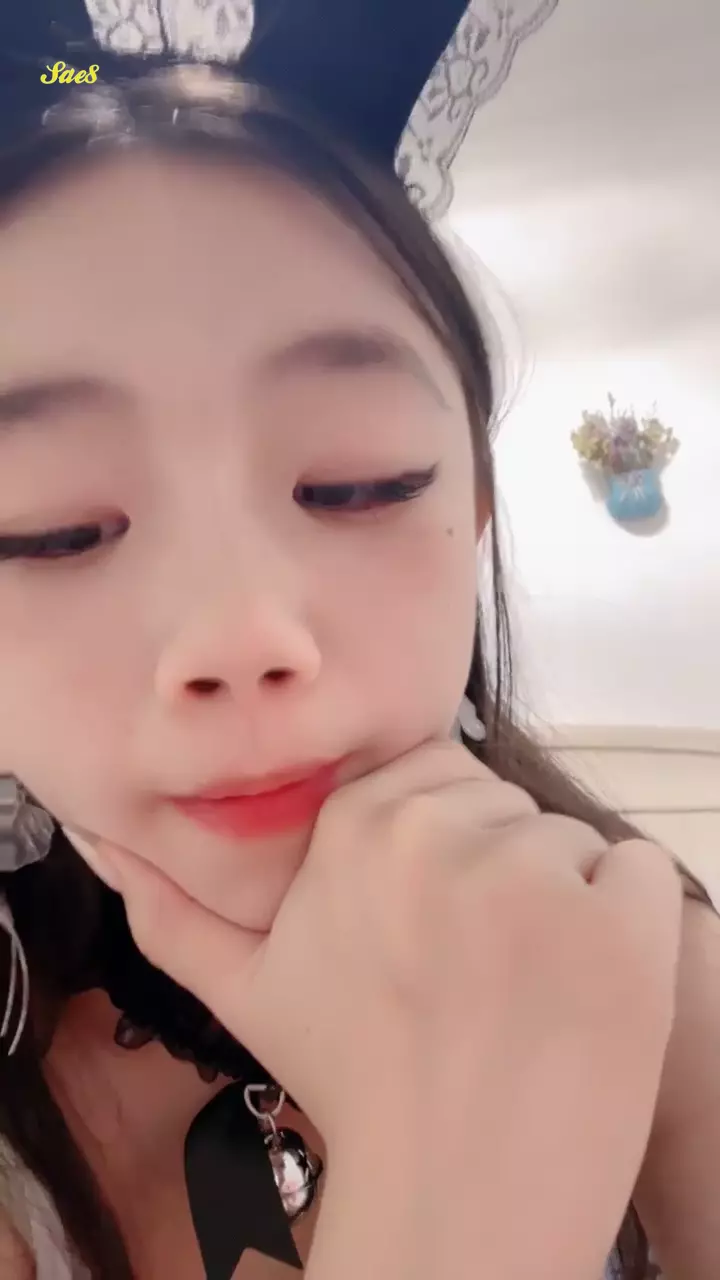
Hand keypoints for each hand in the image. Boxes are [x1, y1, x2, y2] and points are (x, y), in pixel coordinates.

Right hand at [81, 740, 681, 1278]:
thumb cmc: (356, 1082)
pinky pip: (636, 872)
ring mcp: (536, 874)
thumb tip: (106, 847)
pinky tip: (580, 992)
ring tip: (520, 991)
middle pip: (503, 806)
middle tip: (473, 969)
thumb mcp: (246, 989)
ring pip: (567, 842)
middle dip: (498, 871)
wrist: (455, 1195)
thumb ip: (172, 913)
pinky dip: (624, 924)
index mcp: (359, 827)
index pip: (435, 777)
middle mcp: (442, 832)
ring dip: (558, 904)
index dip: (444, 850)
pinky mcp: (619, 922)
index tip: (433, 926)